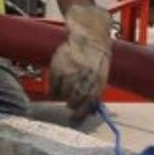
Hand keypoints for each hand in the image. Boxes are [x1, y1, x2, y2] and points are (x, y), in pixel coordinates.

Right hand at [49, 4, 112, 120]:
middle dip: (71, 104)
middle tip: (70, 101)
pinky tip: (56, 84)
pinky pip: (52, 87)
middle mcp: (83, 79)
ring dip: (62, 95)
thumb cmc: (97, 57)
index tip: (74, 118)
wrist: (89, 36)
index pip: (87, 105)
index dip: (80, 115)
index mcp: (96, 84)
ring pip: (61, 96)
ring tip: (65, 86)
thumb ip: (95, 92)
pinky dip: (52, 89)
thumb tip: (90, 111)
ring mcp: (69, 73)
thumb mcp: (101, 76)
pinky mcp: (58, 68)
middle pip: (72, 102)